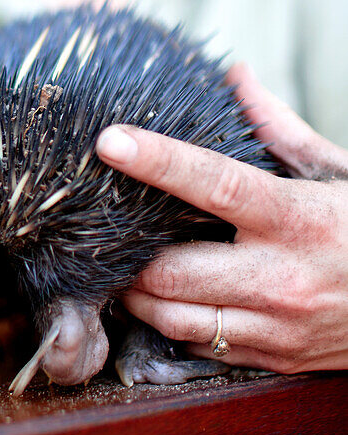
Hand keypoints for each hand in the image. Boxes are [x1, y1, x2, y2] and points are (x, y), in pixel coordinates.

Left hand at [95, 62, 347, 372]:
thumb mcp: (336, 173)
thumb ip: (278, 128)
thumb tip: (236, 76)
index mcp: (299, 217)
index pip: (214, 184)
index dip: (157, 161)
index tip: (110, 141)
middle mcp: (283, 276)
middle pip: (171, 270)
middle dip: (129, 251)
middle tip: (114, 227)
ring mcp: (277, 325)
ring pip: (173, 316)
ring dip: (139, 293)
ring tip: (132, 265)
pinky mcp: (274, 358)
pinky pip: (198, 346)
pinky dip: (172, 321)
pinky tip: (172, 298)